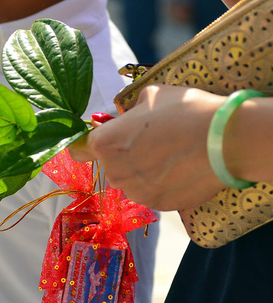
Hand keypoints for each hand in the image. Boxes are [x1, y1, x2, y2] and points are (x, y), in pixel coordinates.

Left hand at [70, 85, 225, 209]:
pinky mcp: (158, 205)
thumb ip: (130, 112)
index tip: (106, 141)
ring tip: (173, 155)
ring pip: (133, 181)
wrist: (223, 140)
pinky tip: (183, 169)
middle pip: (111, 164)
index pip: (80, 150)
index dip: (93, 145)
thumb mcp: (150, 96)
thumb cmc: (183, 111)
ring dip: (145, 171)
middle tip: (154, 141)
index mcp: (104, 143)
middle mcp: (113, 171)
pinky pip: (154, 193)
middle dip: (127, 155)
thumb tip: (128, 118)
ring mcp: (136, 192)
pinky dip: (164, 184)